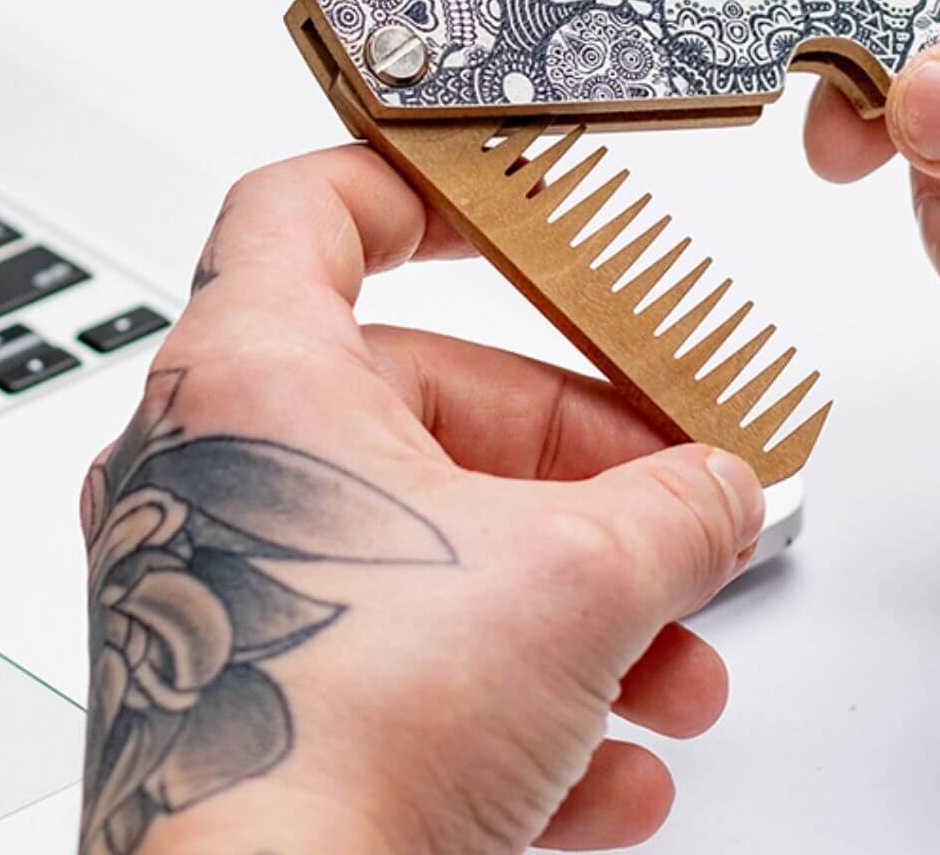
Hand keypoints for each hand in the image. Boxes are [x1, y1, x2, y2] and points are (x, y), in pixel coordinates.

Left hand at [79, 146, 764, 854]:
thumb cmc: (338, 745)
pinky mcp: (266, 697)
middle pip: (432, 401)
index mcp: (256, 383)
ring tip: (671, 658)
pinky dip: (521, 690)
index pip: (313, 208)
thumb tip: (717, 494)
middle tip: (673, 500)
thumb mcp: (577, 581)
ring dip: (575, 598)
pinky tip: (611, 752)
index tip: (515, 211)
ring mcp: (236, 593)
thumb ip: (678, 508)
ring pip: (440, 542)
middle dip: (582, 470)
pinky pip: (415, 655)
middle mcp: (223, 476)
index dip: (425, 188)